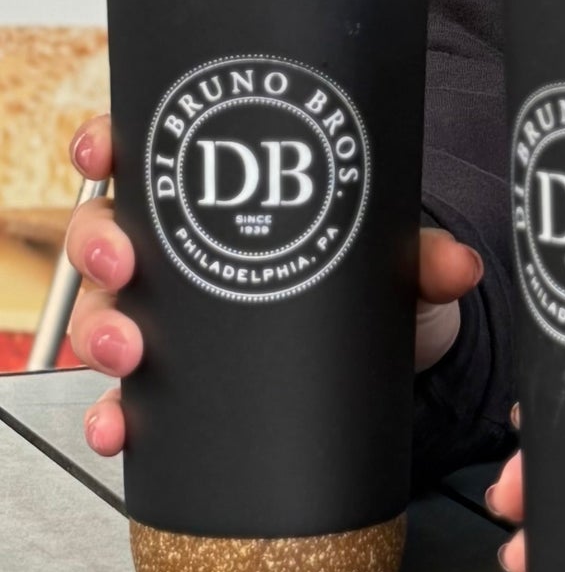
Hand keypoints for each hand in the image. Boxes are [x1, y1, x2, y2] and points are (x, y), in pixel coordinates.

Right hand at [64, 113, 483, 456]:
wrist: (394, 360)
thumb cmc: (376, 282)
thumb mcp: (401, 258)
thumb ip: (427, 257)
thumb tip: (458, 265)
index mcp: (224, 197)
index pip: (147, 154)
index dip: (107, 145)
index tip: (105, 152)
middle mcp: (185, 250)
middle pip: (108, 233)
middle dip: (100, 245)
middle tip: (125, 263)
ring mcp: (174, 318)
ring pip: (105, 311)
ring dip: (100, 330)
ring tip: (127, 350)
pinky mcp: (180, 383)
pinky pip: (125, 397)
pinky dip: (112, 413)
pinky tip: (117, 426)